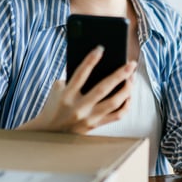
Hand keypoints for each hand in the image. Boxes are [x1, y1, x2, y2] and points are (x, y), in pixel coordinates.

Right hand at [19, 46, 135, 133]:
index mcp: (66, 96)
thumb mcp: (57, 89)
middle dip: (119, 75)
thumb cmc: (54, 105)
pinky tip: (129, 95)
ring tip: (132, 77)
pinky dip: (126, 105)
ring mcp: (89, 118)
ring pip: (114, 103)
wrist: (49, 133)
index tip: (101, 48)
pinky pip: (117, 116)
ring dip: (127, 89)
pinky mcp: (96, 126)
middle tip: (131, 64)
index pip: (80, 75)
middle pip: (103, 89)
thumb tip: (94, 63)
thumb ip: (72, 77)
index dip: (90, 60)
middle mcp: (78, 108)